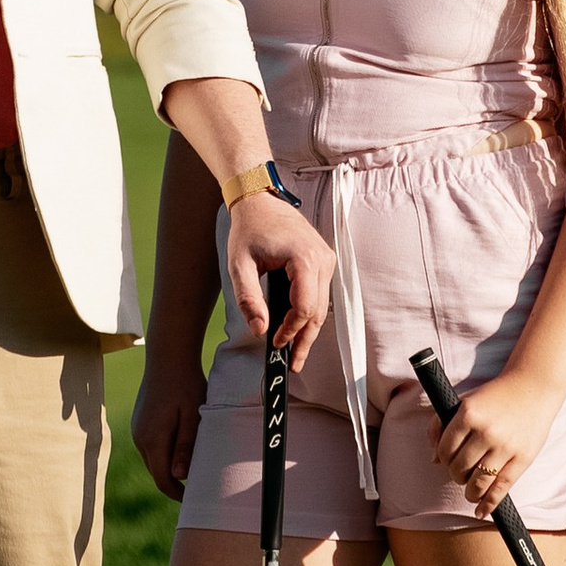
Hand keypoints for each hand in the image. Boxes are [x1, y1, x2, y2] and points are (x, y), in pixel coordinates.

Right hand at [132, 348, 208, 499]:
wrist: (168, 355)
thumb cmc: (185, 384)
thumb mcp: (192, 416)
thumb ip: (185, 446)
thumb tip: (179, 476)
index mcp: (152, 439)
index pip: (162, 479)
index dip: (177, 494)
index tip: (193, 499)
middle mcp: (139, 437)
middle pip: (156, 471)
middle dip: (173, 481)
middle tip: (196, 485)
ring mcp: (137, 428)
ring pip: (153, 458)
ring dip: (169, 465)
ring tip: (191, 462)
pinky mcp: (140, 420)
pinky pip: (151, 445)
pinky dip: (164, 451)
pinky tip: (180, 442)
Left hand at [223, 189, 333, 370]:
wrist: (260, 201)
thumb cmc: (250, 229)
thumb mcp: (239, 265)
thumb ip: (248, 298)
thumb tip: (260, 328)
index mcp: (303, 258)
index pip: (304, 307)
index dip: (291, 330)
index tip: (276, 342)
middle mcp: (321, 259)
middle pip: (317, 311)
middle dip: (304, 339)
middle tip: (293, 363)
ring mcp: (325, 260)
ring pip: (321, 306)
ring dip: (308, 330)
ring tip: (296, 352)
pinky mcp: (322, 262)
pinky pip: (320, 295)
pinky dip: (309, 313)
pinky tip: (298, 328)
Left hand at [423, 367, 554, 519]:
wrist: (533, 387)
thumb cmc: (495, 395)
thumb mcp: (464, 400)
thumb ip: (441, 425)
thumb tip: (433, 460)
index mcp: (467, 414)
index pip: (444, 450)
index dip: (443, 459)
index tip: (447, 460)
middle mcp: (485, 431)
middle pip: (459, 468)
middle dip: (456, 474)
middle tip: (461, 472)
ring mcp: (505, 446)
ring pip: (478, 482)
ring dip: (470, 492)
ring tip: (470, 491)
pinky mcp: (522, 458)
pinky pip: (502, 488)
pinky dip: (489, 503)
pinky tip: (481, 511)